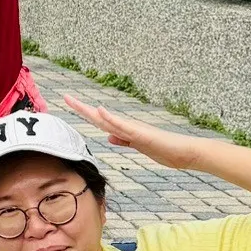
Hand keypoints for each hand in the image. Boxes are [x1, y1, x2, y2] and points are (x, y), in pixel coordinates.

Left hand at [62, 96, 200, 171]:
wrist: (185, 153)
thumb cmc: (165, 150)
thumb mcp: (138, 146)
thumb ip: (124, 140)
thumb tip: (108, 136)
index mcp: (125, 131)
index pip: (100, 122)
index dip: (85, 114)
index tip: (71, 105)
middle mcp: (127, 126)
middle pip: (99, 117)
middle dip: (81, 108)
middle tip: (65, 97)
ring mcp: (134, 129)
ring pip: (107, 119)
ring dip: (90, 111)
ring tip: (75, 101)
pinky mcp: (142, 134)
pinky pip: (123, 125)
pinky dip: (111, 118)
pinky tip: (100, 111)